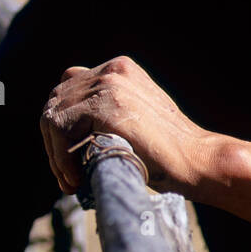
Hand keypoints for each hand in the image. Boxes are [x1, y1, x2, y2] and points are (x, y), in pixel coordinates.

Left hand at [39, 55, 217, 196]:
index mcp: (117, 69)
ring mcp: (109, 82)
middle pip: (56, 102)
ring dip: (55, 155)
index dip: (59, 128)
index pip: (66, 91)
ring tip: (70, 182)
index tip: (66, 161)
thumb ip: (99, 113)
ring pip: (53, 117)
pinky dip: (60, 158)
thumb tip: (56, 127)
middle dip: (53, 143)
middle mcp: (112, 69)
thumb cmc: (164, 153)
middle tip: (66, 177)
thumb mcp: (128, 122)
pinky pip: (61, 128)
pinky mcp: (106, 102)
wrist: (197, 161)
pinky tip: (75, 178)